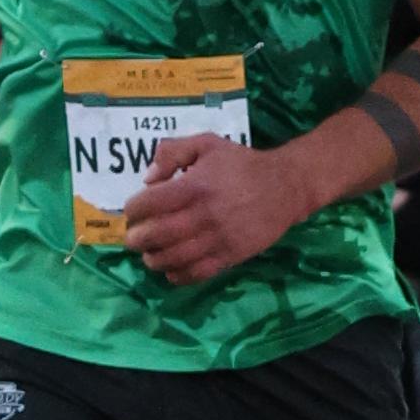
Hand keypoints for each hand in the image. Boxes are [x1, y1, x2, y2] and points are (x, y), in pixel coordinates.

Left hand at [124, 128, 304, 285]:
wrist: (286, 186)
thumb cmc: (242, 164)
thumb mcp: (206, 144)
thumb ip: (172, 152)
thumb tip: (148, 178)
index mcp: (193, 186)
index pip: (147, 204)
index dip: (133, 210)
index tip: (133, 212)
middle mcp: (203, 214)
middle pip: (155, 235)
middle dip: (136, 239)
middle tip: (135, 237)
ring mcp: (217, 239)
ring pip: (172, 258)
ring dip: (153, 259)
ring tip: (150, 254)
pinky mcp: (231, 256)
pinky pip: (196, 273)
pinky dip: (177, 275)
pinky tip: (171, 268)